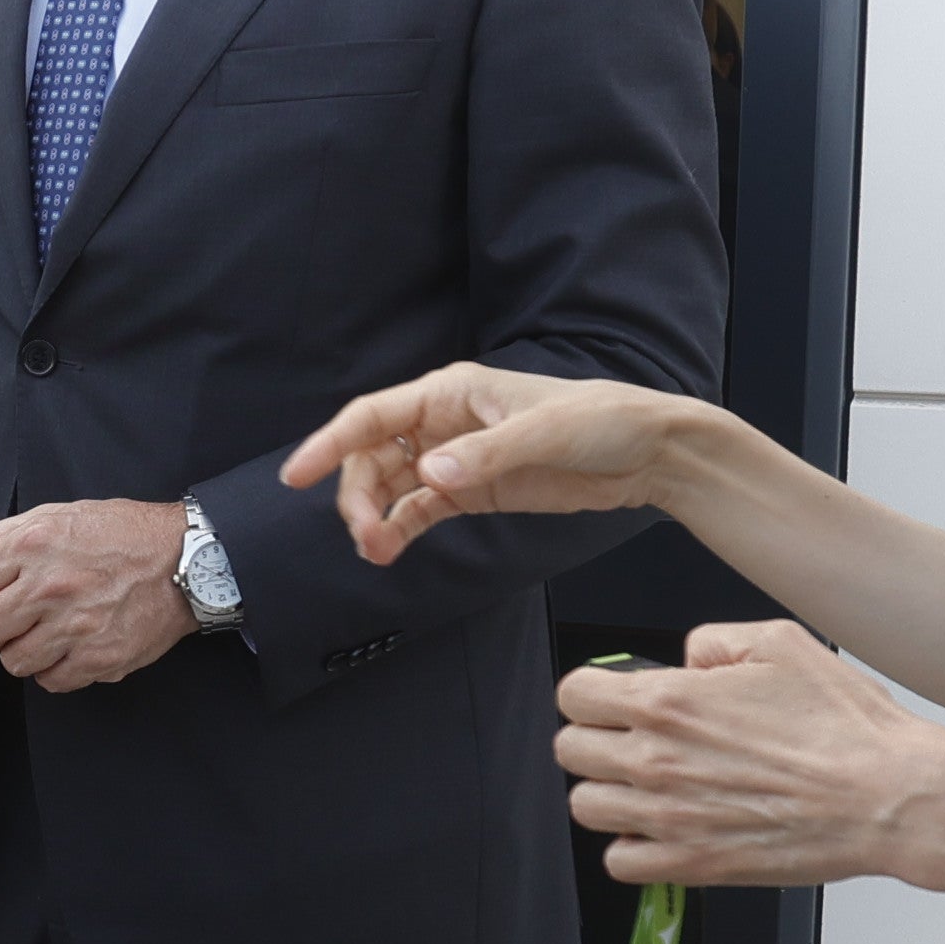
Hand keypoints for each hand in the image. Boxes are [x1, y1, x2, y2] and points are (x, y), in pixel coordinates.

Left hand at [0, 496, 195, 692]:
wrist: (186, 560)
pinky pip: (51, 681)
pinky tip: (71, 649)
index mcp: (32, 546)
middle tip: (11, 623)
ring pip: (13, 662)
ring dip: (24, 652)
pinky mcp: (100, 657)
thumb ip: (9, 533)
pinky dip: (56, 670)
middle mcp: (49, 586)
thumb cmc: (123, 535)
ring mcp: (75, 626)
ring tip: (45, 636)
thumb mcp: (61, 514)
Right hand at [287, 364, 695, 569]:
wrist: (646, 452)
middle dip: (358, 495)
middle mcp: (443, 422)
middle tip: (364, 536)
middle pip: (373, 457)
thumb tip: (429, 473)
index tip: (297, 476)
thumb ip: (486, 455)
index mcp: (451, 391)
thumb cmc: (600, 422)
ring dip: (376, 518)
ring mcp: (455, 458)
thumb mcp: (545, 433)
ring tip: (375, 552)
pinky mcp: (473, 491)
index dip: (330, 443)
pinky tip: (390, 551)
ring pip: (391, 487)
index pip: (374, 416)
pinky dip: (401, 529)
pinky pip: (420, 510)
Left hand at [552, 621, 944, 889]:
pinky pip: (619, 862)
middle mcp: (657, 760)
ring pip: (586, 807)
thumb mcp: (781, 643)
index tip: (612, 699)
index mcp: (669, 702)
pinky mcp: (693, 864)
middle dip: (596, 739)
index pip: (575, 694)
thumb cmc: (846, 727)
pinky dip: (632, 847)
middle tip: (631, 740)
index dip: (592, 692)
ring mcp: (669, 818)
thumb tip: (689, 657)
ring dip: (609, 793)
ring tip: (647, 786)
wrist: (886, 796)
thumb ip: (715, 641)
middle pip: (569, 751)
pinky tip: (663, 828)